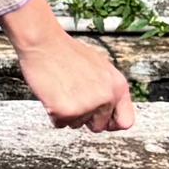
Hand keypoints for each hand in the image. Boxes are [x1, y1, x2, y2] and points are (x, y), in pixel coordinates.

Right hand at [15, 24, 136, 132]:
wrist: (43, 42)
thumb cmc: (67, 52)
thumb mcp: (99, 68)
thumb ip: (108, 90)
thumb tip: (109, 113)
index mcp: (118, 86)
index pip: (125, 121)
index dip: (111, 124)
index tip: (100, 121)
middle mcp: (107, 97)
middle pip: (98, 127)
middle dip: (85, 117)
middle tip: (72, 97)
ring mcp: (88, 105)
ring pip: (77, 125)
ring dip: (67, 113)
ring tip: (61, 89)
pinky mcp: (67, 111)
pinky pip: (59, 124)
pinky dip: (53, 113)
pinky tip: (51, 94)